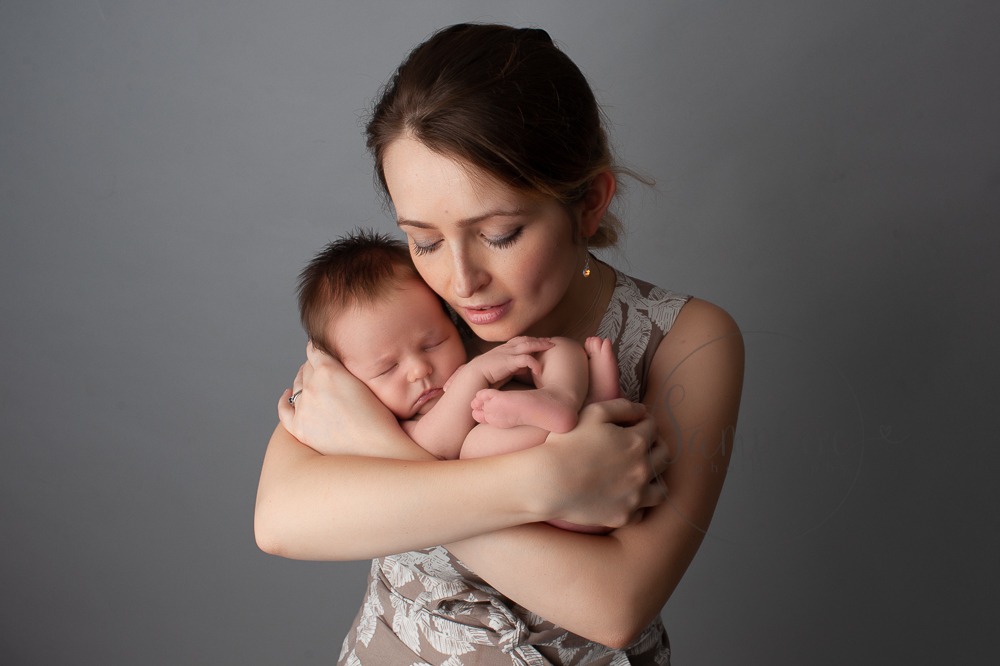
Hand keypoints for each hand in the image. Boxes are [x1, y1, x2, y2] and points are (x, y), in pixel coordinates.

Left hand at [277, 341, 398, 454]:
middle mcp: (312, 386)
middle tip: (321, 369)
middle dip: (313, 367)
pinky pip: (284, 409)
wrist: (378, 450)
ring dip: (302, 382)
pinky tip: (287, 396)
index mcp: (329, 370)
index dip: (320, 350)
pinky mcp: (299, 428)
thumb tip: (335, 359)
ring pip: (296, 387)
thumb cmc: (381, 418)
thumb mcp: (367, 381)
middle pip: (306, 368)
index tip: (322, 351)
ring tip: (310, 383)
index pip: (316, 350)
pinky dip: (284, 400)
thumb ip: (347, 367)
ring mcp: (303, 408)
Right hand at [463, 336, 554, 385]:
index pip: (519, 340)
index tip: (541, 341)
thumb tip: (524, 368)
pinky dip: (534, 363)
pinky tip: (539, 370)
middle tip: (550, 341)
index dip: (531, 340)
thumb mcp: (501, 369)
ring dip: (540, 345)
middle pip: (526, 339)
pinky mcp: (509, 361)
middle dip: (539, 340)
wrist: (473, 376)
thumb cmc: (485, 375)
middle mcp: (506, 348)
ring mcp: (507, 353)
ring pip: (528, 345)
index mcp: (502, 349)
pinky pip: (526, 359)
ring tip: (551, 347)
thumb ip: (512, 366)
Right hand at [537, 398, 668, 528]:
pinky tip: (626, 497)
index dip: (643, 421)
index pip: (652, 426)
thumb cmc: (567, 443)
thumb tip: (642, 410)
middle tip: (641, 444)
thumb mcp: (593, 413)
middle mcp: (643, 470)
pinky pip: (642, 513)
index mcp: (637, 442)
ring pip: (661, 489)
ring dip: (655, 479)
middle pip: (663, 455)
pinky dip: (638, 505)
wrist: (549, 481)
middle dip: (655, 445)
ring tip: (640, 474)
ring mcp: (635, 496)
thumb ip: (622, 406)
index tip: (634, 423)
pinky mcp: (623, 516)